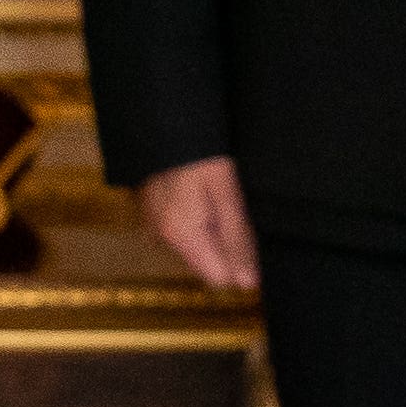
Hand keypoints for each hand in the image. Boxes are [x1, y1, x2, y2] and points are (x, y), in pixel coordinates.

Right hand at [141, 155, 257, 289]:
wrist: (165, 123)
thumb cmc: (201, 155)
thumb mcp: (227, 193)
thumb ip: (237, 239)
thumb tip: (249, 283)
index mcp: (181, 235)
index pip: (219, 278)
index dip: (241, 263)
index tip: (251, 237)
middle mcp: (163, 238)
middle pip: (208, 265)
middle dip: (228, 247)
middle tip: (235, 211)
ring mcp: (155, 228)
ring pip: (198, 249)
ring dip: (215, 234)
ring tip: (219, 200)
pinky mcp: (154, 217)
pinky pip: (185, 234)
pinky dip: (200, 223)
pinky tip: (204, 198)